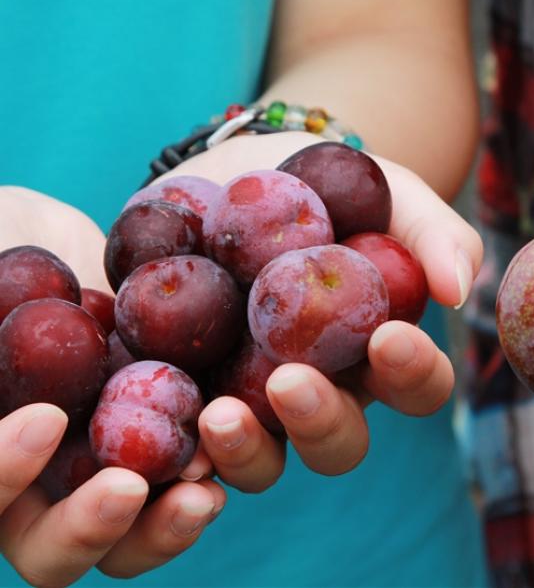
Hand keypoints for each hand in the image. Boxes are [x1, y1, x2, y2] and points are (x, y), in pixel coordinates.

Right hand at [0, 187, 225, 584]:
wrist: (77, 240)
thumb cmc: (5, 254)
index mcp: (2, 461)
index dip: (2, 477)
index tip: (44, 418)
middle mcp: (58, 478)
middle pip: (60, 554)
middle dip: (88, 531)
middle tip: (127, 490)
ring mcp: (130, 458)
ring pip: (144, 533)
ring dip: (172, 521)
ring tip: (202, 483)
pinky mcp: (194, 429)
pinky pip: (213, 468)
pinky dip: (234, 456)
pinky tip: (248, 424)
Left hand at [156, 132, 482, 490]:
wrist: (243, 171)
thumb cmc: (329, 183)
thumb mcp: (385, 190)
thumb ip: (429, 231)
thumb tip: (459, 287)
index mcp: (374, 354)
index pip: (414, 386)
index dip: (412, 374)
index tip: (390, 338)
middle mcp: (320, 390)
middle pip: (336, 440)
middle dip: (321, 421)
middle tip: (291, 383)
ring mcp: (252, 399)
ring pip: (262, 459)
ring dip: (245, 450)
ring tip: (217, 416)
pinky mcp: (190, 387)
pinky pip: (185, 433)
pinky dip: (177, 439)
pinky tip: (157, 422)